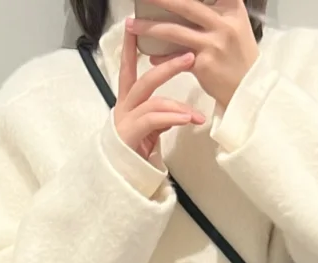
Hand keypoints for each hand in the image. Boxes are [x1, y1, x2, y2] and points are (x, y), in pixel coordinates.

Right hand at [115, 29, 205, 162]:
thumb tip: (180, 110)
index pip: (128, 69)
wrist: (121, 181)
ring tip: (197, 112)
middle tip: (189, 57)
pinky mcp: (129, 136)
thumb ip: (161, 115)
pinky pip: (154, 119)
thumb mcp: (151, 130)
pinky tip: (189, 120)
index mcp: (127, 102)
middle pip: (144, 80)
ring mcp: (125, 122)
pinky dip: (173, 117)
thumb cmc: (136, 154)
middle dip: (167, 67)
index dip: (130, 48)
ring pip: (152, 100)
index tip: (133, 26)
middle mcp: (123, 108)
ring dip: (178, 103)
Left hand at [127, 0, 259, 108]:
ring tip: (132, 24)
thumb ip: (216, 12)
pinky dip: (161, 57)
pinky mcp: (204, 65)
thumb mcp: (235, 26)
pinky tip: (150, 55)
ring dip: (149, 27)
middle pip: (186, 5)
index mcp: (231, 9)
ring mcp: (213, 44)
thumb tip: (184, 5)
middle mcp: (223, 23)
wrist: (248, 89)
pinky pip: (175, 59)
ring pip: (174, 31)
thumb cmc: (239, 57)